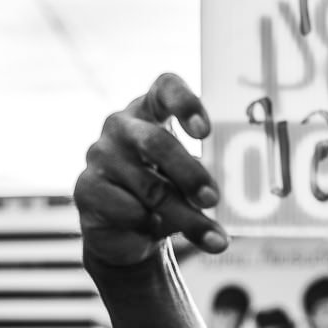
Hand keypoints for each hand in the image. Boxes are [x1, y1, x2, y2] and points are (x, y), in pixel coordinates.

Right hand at [74, 73, 227, 266]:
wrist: (128, 234)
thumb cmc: (168, 194)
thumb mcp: (189, 182)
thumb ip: (207, 179)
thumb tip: (241, 198)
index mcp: (151, 112)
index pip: (165, 89)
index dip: (185, 104)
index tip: (205, 132)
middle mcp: (121, 127)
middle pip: (156, 142)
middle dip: (190, 174)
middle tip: (213, 199)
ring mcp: (100, 156)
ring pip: (150, 187)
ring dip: (187, 216)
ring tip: (215, 239)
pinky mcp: (86, 189)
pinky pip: (129, 210)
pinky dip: (151, 226)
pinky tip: (155, 231)